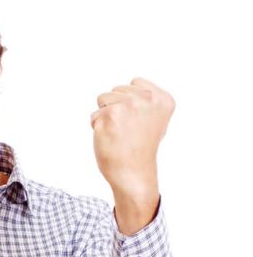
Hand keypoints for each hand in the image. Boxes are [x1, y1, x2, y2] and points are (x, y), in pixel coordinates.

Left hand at [90, 77, 174, 199]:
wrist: (134, 173)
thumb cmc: (141, 148)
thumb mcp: (155, 118)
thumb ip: (146, 99)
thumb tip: (130, 86)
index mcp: (161, 98)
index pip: (134, 83)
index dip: (131, 102)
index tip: (139, 122)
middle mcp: (146, 99)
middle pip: (117, 90)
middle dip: (117, 107)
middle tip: (128, 131)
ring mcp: (127, 106)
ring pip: (103, 99)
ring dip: (106, 116)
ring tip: (119, 133)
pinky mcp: (108, 116)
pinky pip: (94, 116)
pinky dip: (98, 128)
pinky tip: (110, 139)